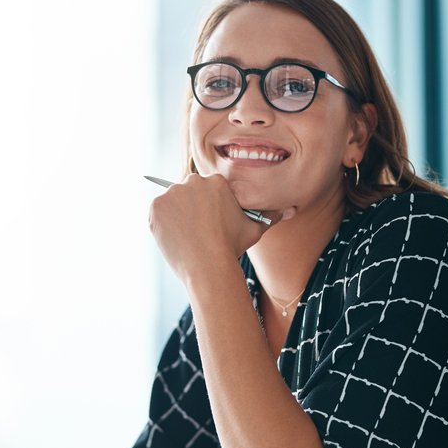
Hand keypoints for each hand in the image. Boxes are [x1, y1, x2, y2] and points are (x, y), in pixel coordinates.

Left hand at [148, 174, 292, 281]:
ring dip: (175, 215)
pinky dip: (162, 224)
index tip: (206, 222)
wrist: (208, 265)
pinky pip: (157, 213)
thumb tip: (291, 209)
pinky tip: (174, 237)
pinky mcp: (156, 208)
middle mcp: (192, 182)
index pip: (206, 190)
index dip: (206, 208)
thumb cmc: (232, 247)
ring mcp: (172, 194)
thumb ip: (270, 215)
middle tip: (195, 230)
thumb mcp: (256, 229)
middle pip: (187, 192)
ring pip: (171, 202)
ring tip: (185, 236)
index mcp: (216, 181)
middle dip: (190, 209)